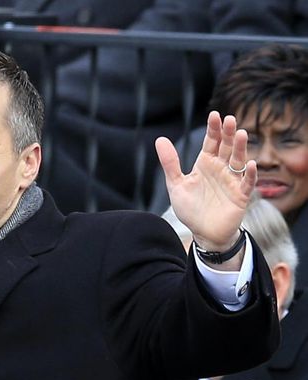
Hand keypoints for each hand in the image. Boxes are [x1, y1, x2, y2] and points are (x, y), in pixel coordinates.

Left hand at [155, 112, 255, 258]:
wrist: (203, 234)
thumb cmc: (191, 210)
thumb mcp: (176, 186)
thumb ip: (170, 164)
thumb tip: (160, 139)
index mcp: (206, 163)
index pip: (211, 141)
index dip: (213, 129)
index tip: (214, 115)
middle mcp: (221, 168)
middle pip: (226, 146)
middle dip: (228, 133)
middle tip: (229, 119)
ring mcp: (232, 180)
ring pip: (238, 160)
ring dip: (240, 147)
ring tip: (240, 134)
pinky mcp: (240, 195)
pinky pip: (247, 183)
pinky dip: (250, 174)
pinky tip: (250, 165)